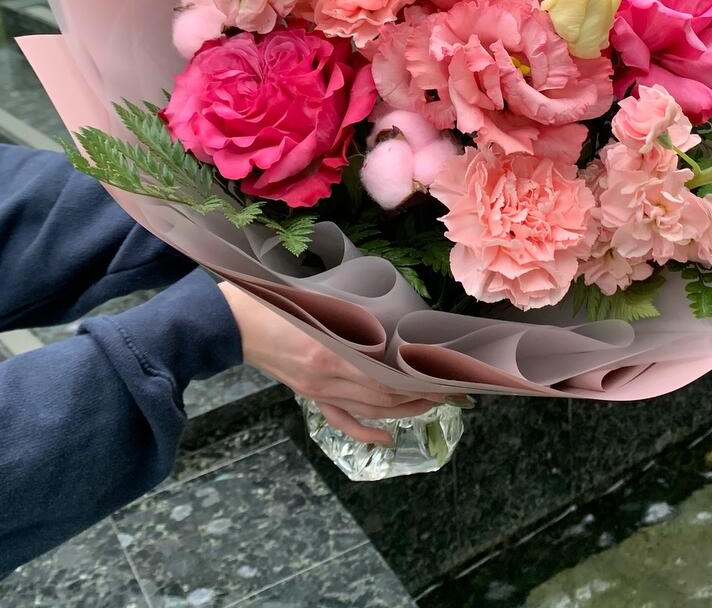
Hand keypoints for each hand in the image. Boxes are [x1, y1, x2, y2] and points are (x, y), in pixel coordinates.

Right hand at [219, 281, 438, 444]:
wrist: (234, 321)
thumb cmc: (279, 300)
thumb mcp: (323, 301)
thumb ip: (359, 316)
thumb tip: (400, 327)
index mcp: (333, 352)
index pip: (390, 376)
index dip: (421, 380)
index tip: (447, 375)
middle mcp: (328, 377)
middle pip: (386, 396)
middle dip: (423, 395)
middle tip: (451, 390)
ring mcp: (317, 390)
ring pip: (370, 410)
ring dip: (404, 410)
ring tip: (432, 404)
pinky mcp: (308, 394)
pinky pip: (341, 420)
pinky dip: (366, 431)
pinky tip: (387, 437)